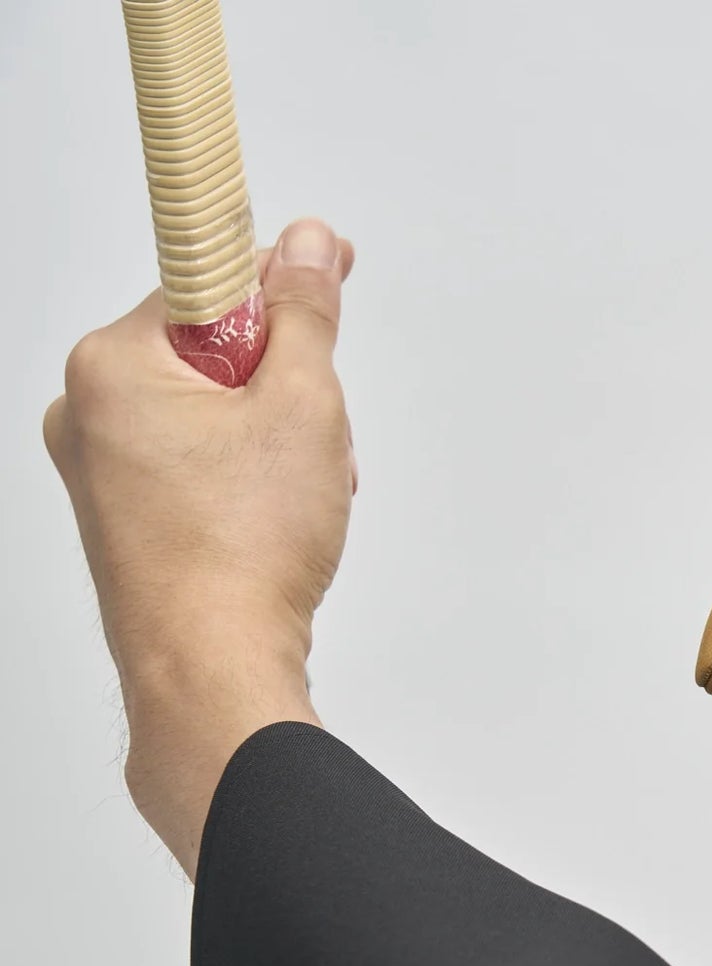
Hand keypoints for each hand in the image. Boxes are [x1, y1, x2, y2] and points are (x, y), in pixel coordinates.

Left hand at [44, 217, 356, 870]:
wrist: (209, 668)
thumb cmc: (239, 552)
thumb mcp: (302, 405)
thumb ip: (307, 315)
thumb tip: (311, 249)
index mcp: (111, 365)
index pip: (209, 282)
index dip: (280, 285)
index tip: (322, 278)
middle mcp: (87, 412)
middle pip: (212, 350)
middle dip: (282, 383)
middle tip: (313, 429)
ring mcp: (101, 471)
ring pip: (212, 413)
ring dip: (274, 437)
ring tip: (298, 490)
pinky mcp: (126, 518)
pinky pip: (199, 464)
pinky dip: (249, 478)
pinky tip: (277, 519)